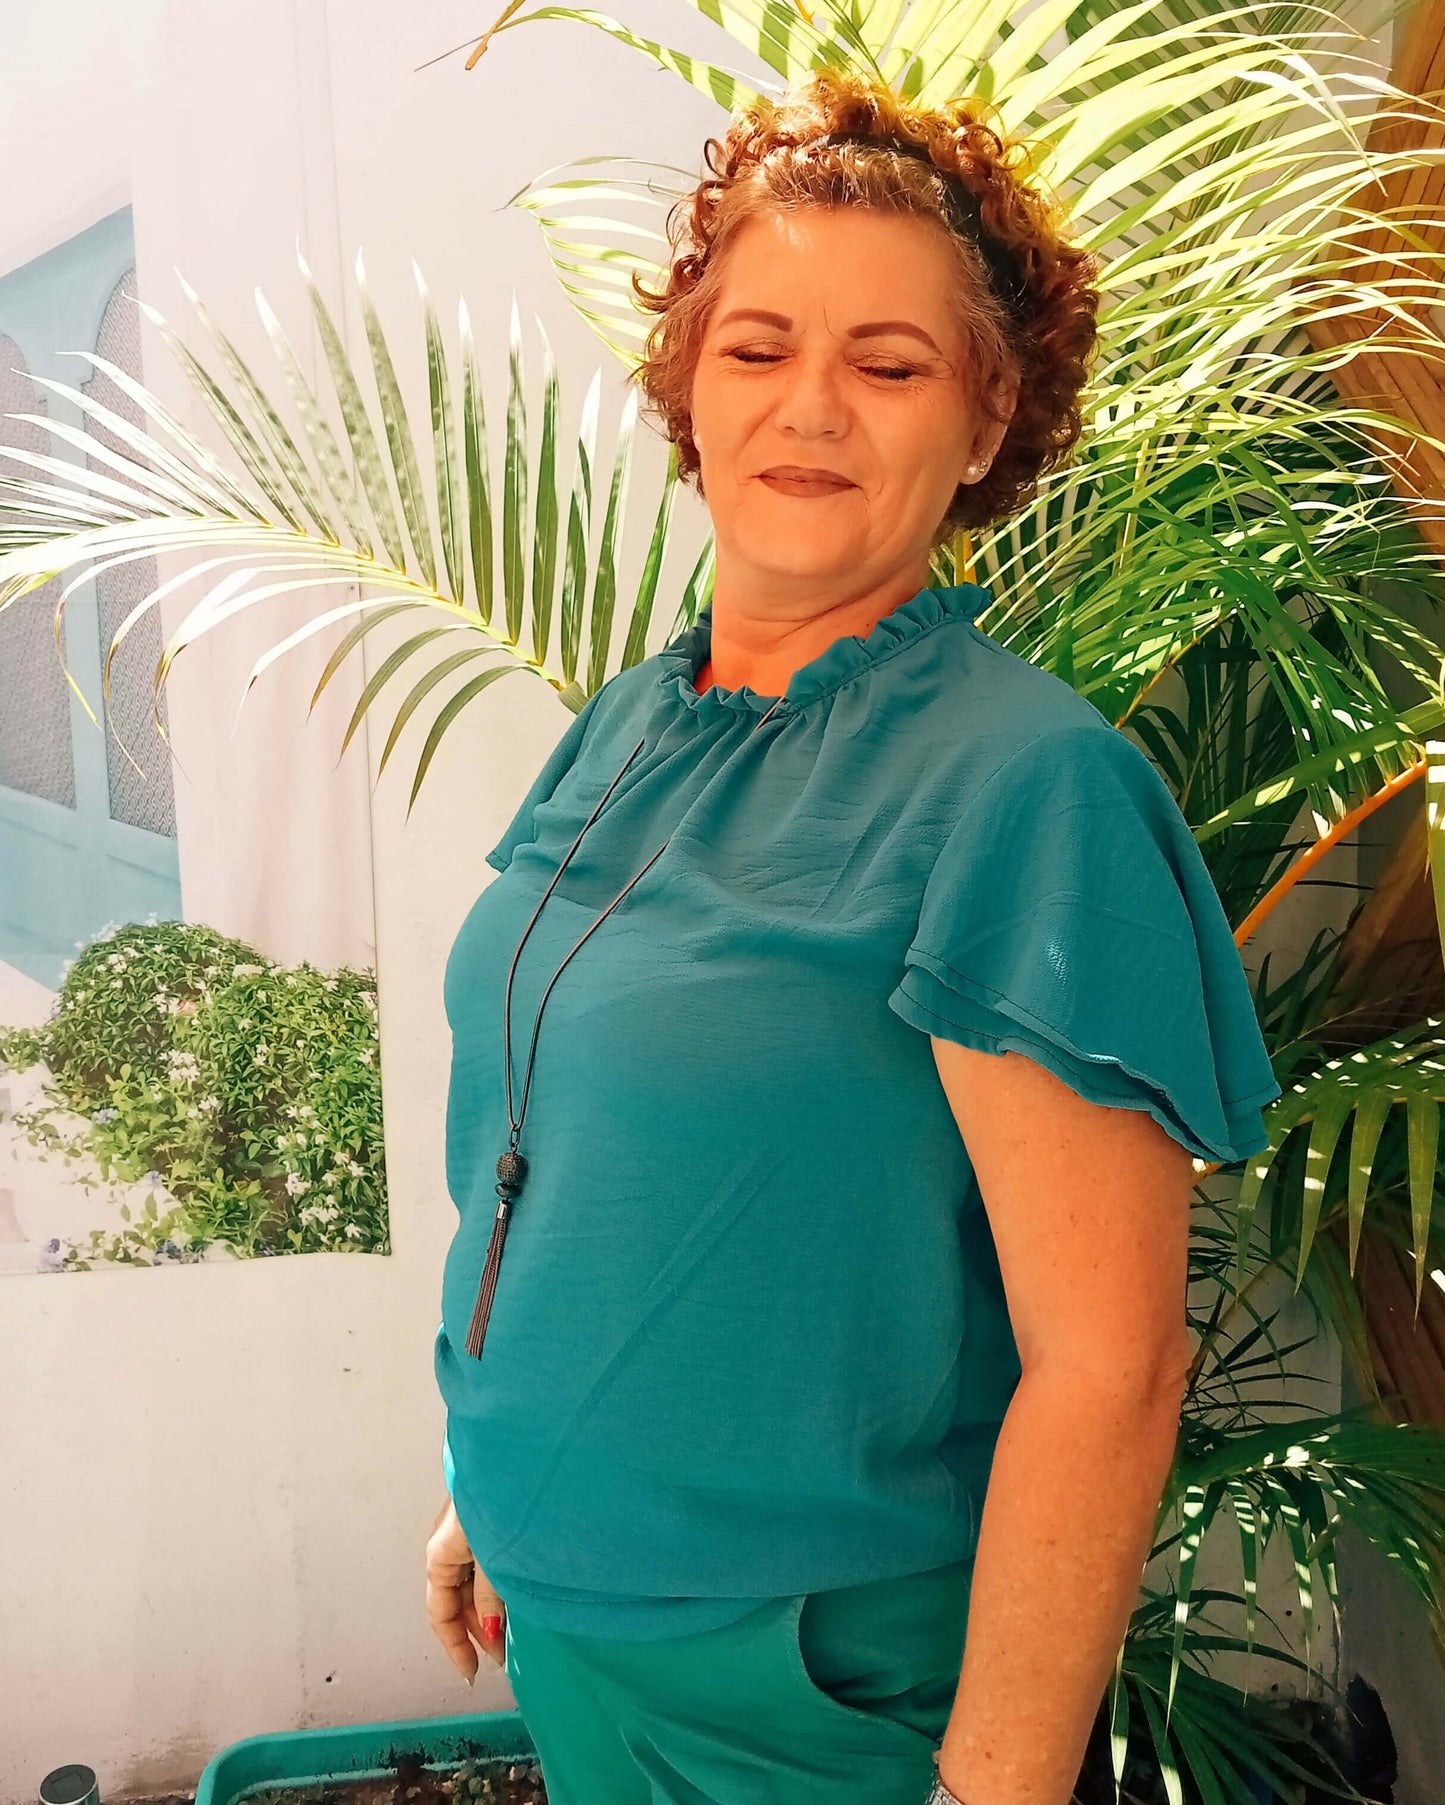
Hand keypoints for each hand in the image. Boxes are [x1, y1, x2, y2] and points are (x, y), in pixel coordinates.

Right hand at [426, 1496, 505, 1682]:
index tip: (472, 1673)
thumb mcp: (492, 1556)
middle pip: (455, 1597)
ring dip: (488, 1608)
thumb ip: (491, 1597)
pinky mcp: (487, 1518)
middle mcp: (449, 1541)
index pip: (439, 1611)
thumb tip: (491, 1634)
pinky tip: (517, 1595)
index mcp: (441, 1552)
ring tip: (514, 1630)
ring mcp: (468, 1529)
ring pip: (471, 1581)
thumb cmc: (501, 1498)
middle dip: (476, 1629)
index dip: (455, 1645)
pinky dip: (497, 1585)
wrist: (519, 1450)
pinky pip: (485, 1563)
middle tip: (503, 1653)